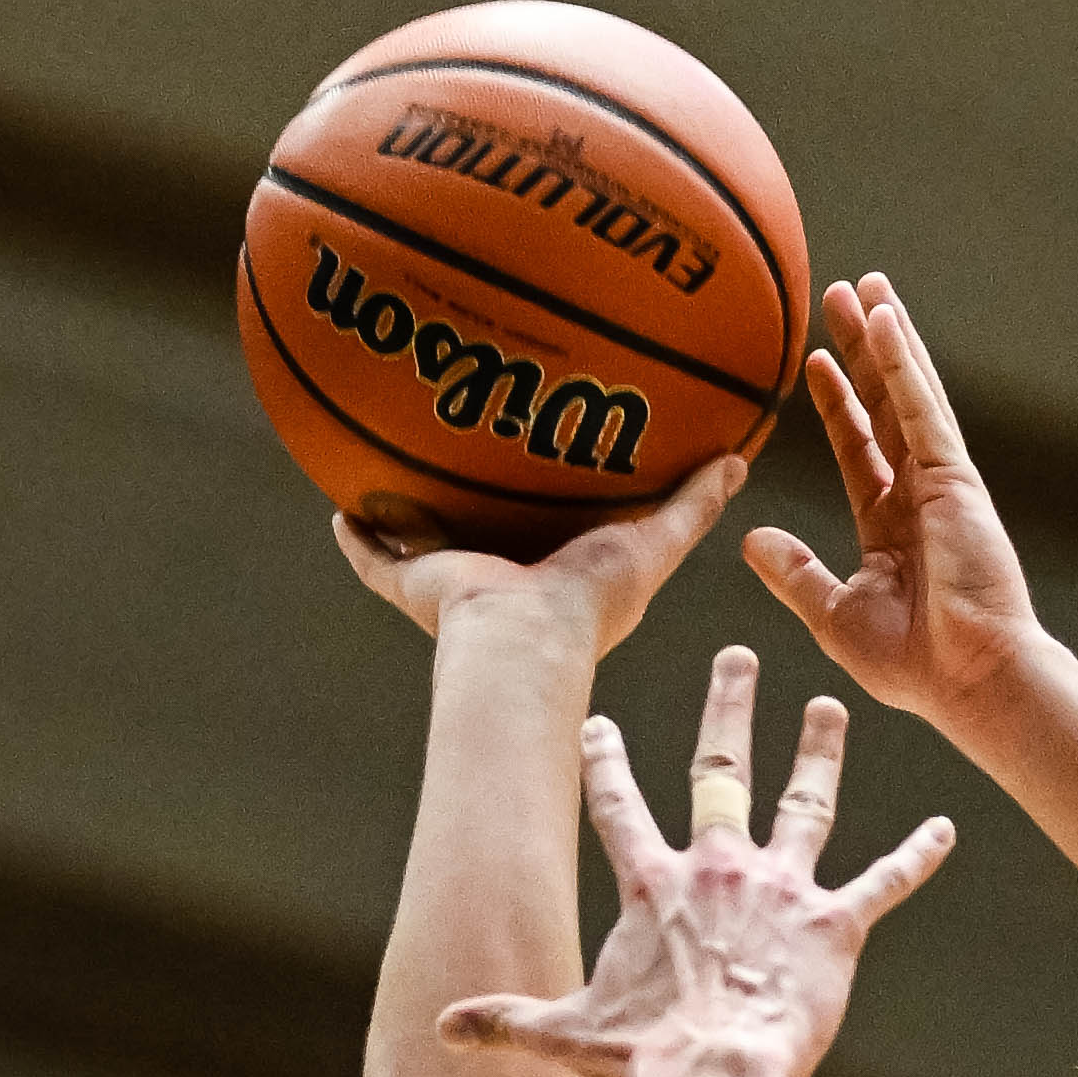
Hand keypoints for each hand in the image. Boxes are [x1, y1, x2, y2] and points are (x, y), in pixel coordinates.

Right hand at [333, 451, 743, 653]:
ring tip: (394, 460)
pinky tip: (339, 506)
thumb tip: (738, 462)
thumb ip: (692, 506)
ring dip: (409, 507)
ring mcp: (453, 580)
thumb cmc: (592, 601)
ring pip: (424, 540)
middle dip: (473, 494)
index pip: (551, 526)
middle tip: (465, 440)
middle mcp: (500, 574)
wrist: (524, 636)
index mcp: (553, 568)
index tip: (548, 455)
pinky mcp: (413, 583)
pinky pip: (373, 557)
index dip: (550, 494)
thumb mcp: (653, 543)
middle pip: (482, 527)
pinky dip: (355, 536)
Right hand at [438, 642, 953, 1076]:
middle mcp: (716, 868)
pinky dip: (917, 856)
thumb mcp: (565, 1035)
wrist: (714, 1076)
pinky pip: (884, 883)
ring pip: (805, 805)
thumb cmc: (641, 1059)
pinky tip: (946, 829)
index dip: (605, 762)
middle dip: (729, 708)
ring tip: (831, 711)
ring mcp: (780, 890)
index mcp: (651, 885)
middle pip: (719, 770)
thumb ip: (510, 1020)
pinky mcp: (834, 927)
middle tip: (739, 659)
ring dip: (819, 754)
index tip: (600, 723)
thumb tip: (443, 1029)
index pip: (617, 807)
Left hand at [745, 274, 1045, 725]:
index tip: (814, 361)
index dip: (836, 401)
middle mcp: (918, 493)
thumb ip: (796, 573)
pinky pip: (921, 407)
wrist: (969, 680)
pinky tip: (886, 320)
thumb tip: (750, 540)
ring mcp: (940, 481)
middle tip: (839, 295)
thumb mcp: (834, 613)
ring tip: (864, 285)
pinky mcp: (955, 478)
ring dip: (884, 336)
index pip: (858, 446)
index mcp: (891, 525)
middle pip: (883, 403)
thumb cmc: (915, 664)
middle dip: (861, 349)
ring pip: (906, 392)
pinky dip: (903, 361)